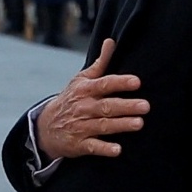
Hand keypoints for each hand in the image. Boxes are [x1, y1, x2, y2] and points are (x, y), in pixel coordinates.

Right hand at [31, 38, 147, 162]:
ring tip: (139, 124)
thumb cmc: (71, 99)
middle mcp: (83, 108)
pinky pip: (93, 147)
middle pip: (106, 106)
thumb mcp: (81, 80)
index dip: (120, 83)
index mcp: (85, 90)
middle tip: (145, 106)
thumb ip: (100, 63)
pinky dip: (104, 149)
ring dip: (121, 125)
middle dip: (126, 106)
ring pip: (103, 126)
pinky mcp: (79, 144)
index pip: (104, 84)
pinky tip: (118, 150)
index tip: (137, 82)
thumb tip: (111, 41)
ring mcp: (81, 127)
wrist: (46, 126)